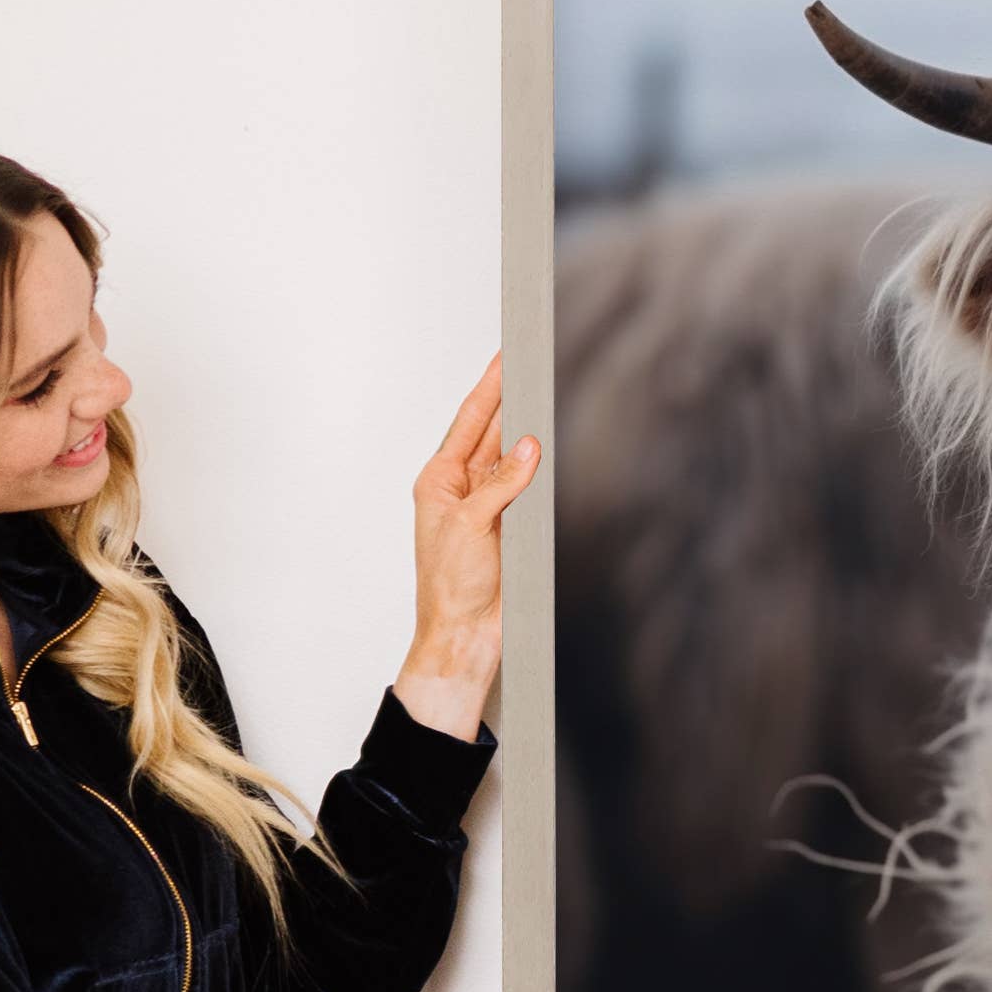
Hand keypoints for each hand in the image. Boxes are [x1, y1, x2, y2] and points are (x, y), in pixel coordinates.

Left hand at [395, 358, 537, 741]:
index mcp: (440, 481)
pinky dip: (541, 464)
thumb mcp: (471, 526)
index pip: (471, 422)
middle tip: (529, 361)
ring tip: (544, 392)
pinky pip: (529, 484)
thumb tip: (528, 446)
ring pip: (513, 455)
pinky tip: (552, 445)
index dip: (490, 387)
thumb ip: (501, 483)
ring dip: (528, 427)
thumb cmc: (451, 588)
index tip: (505, 356)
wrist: (465, 634)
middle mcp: (463, 488)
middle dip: (511, 396)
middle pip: (492, 430)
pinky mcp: (512, 525)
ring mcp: (490, 506)